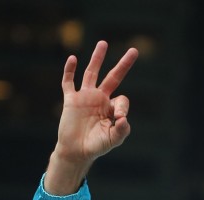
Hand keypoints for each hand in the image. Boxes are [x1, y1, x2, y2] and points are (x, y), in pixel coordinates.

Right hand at [45, 40, 138, 193]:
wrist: (76, 152)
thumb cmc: (96, 146)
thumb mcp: (113, 140)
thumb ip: (122, 130)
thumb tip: (123, 118)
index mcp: (111, 108)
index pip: (122, 99)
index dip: (122, 107)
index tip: (118, 119)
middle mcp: (100, 99)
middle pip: (113, 77)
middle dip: (123, 64)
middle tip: (134, 50)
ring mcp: (85, 97)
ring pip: (92, 73)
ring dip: (97, 58)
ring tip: (103, 43)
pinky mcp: (71, 99)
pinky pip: (68, 82)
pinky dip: (70, 70)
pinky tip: (73, 59)